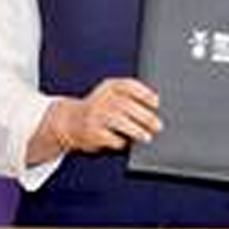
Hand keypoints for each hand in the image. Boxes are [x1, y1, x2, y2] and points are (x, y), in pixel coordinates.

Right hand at [32, 77, 161, 161]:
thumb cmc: (101, 110)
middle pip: (126, 105)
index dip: (144, 94)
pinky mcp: (91, 132)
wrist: (70, 121)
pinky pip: (109, 137)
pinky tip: (125, 143)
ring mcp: (95, 115)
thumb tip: (156, 113)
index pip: (129, 85)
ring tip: (147, 137)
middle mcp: (101, 98)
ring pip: (118, 121)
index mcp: (110, 86)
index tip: (156, 103)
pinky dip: (120, 141)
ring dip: (136, 130)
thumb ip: (131, 99)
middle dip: (145, 116)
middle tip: (158, 125)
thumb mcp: (112, 96)